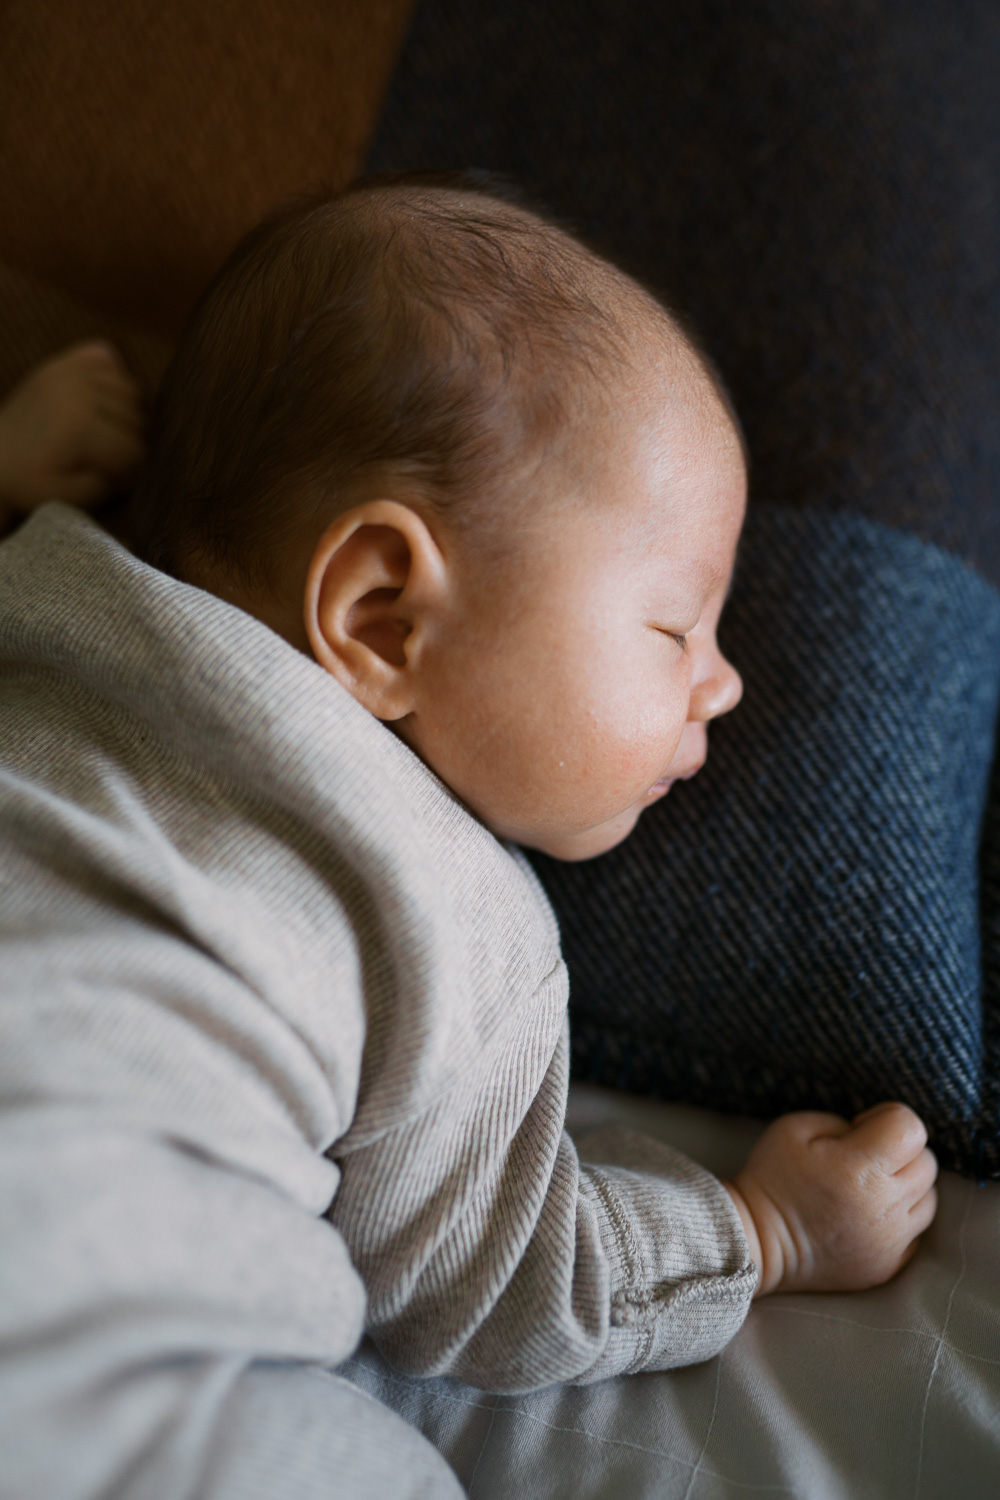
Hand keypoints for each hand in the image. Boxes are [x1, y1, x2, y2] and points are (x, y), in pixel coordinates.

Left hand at [0, 342, 144, 526]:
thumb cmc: (33, 482)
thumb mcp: (71, 498)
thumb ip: (110, 485)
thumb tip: (135, 464)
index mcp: (79, 428)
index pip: (134, 450)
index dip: (130, 471)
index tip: (112, 479)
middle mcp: (77, 392)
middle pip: (137, 420)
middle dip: (129, 443)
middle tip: (105, 458)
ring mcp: (69, 372)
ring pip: (131, 391)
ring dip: (126, 415)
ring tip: (104, 433)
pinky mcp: (62, 361)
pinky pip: (109, 362)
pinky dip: (113, 382)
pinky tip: (99, 403)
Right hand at [724, 1102, 937, 1295]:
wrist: (756, 1242)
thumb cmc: (772, 1177)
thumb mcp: (796, 1128)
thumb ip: (844, 1123)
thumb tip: (875, 1134)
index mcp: (859, 1169)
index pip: (910, 1127)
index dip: (887, 1117)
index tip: (861, 1127)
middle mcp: (883, 1208)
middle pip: (925, 1162)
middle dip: (898, 1151)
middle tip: (863, 1157)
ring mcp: (889, 1242)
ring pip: (928, 1199)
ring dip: (905, 1186)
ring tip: (869, 1188)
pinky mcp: (889, 1267)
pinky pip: (916, 1233)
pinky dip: (900, 1219)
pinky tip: (868, 1215)